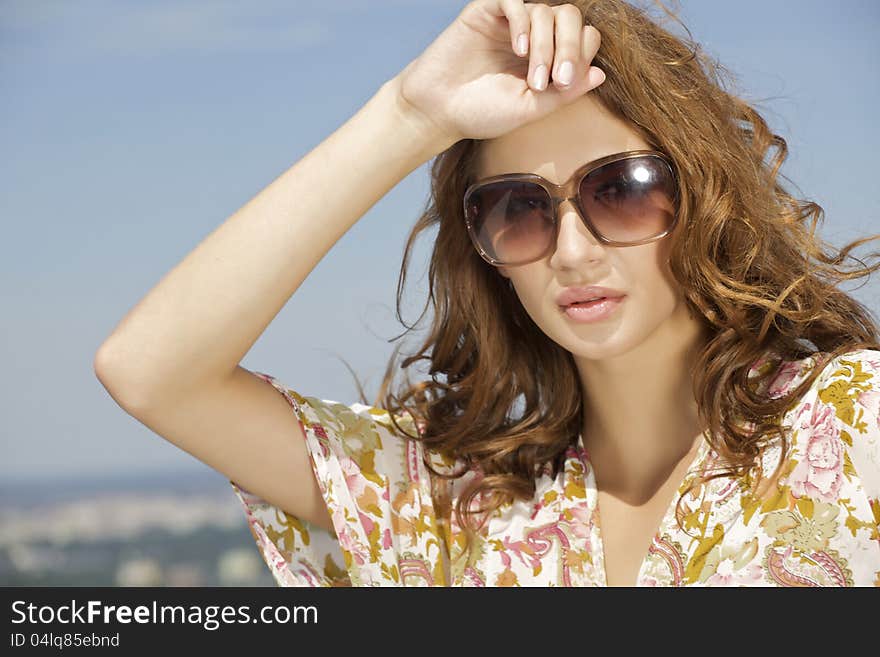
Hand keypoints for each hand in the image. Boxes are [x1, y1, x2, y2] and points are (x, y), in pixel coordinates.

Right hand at [393, 0, 604, 144]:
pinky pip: (516, 0)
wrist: (437, 111)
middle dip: (572, 48)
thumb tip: (600, 74)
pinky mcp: (486, 11)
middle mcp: (532, 35)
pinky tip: (518, 49)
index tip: (564, 85)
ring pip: (546, 11)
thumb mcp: (530, 109)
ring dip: (546, 46)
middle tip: (559, 79)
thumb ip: (564, 94)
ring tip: (532, 79)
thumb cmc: (480, 112)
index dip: (582, 55)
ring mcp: (510, 21)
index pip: (582, 37)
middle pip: (569, 17)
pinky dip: (524, 22)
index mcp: (546, 56)